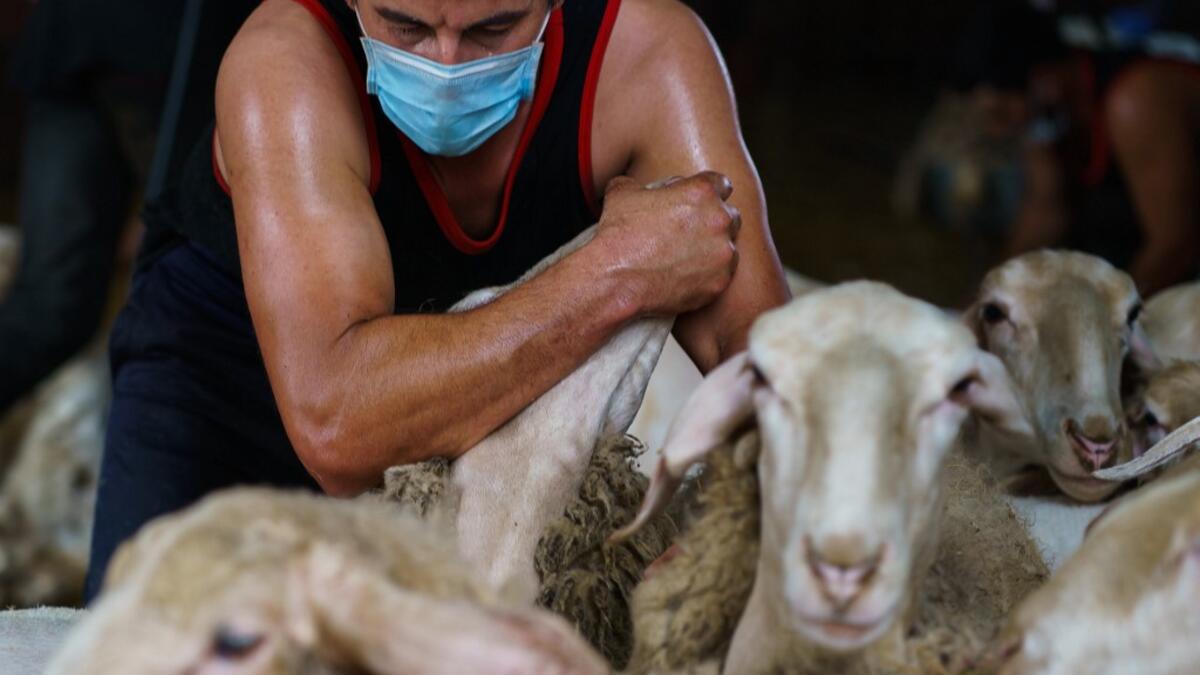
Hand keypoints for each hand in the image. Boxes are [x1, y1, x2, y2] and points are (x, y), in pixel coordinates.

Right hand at [593, 171, 740, 316]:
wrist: (615, 279)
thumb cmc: (618, 234)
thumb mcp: (622, 193)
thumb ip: (640, 184)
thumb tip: (639, 188)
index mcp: (701, 192)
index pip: (721, 184)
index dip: (709, 193)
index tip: (700, 204)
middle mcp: (719, 220)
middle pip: (730, 215)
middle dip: (715, 222)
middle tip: (693, 233)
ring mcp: (723, 254)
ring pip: (729, 247)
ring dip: (714, 250)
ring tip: (688, 258)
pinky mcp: (719, 283)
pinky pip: (721, 275)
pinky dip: (708, 276)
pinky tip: (687, 277)